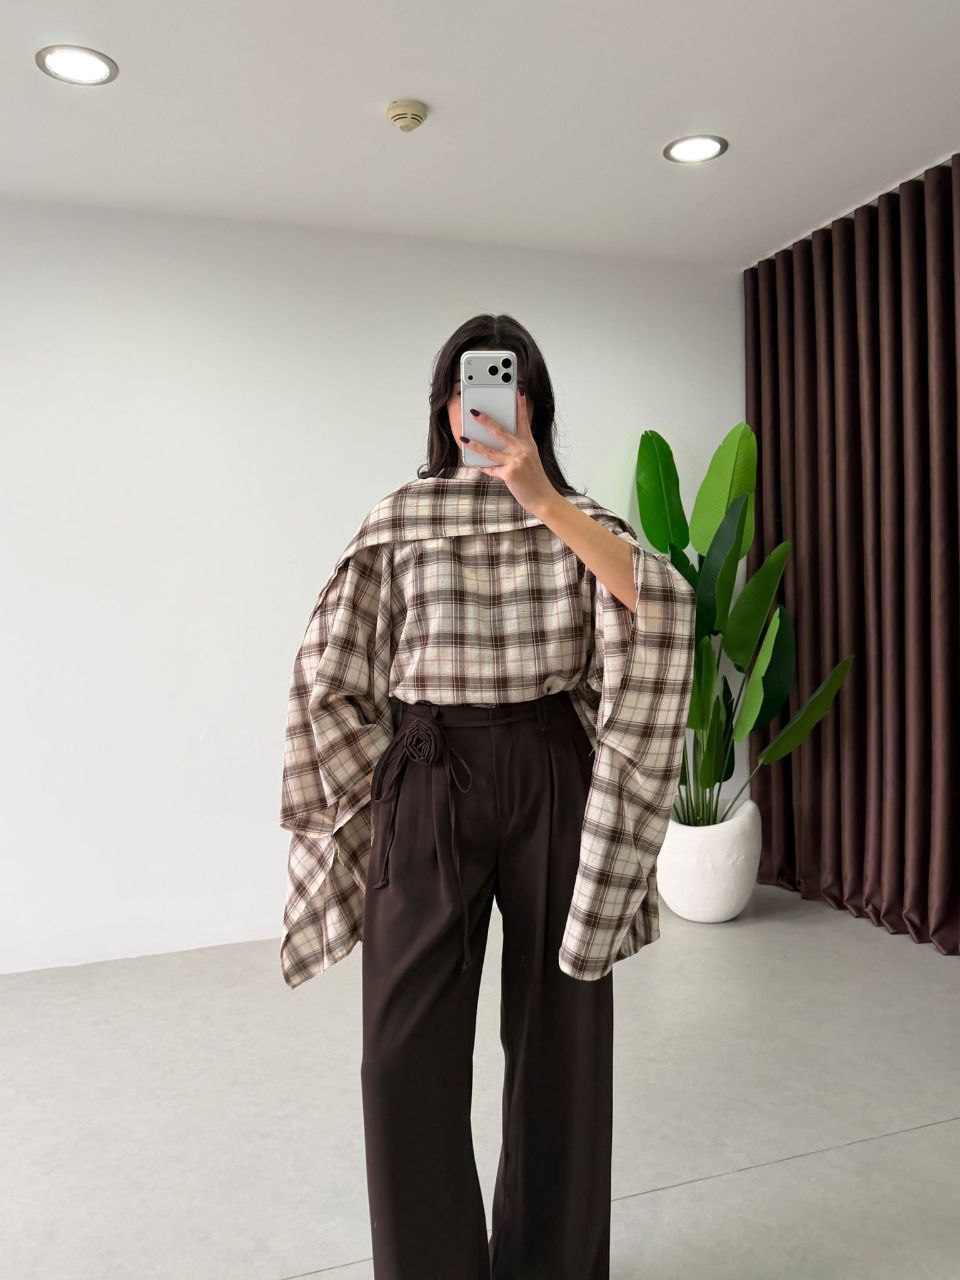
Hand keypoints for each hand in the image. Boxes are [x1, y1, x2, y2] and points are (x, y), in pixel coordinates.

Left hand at [462, 391, 558, 517]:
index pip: (523, 420)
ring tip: (463, 438)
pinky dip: (482, 467)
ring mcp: (516, 462)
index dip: (521, 405)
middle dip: (486, 421)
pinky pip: (491, 469)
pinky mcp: (510, 474)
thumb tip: (494, 443)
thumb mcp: (529, 459)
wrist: (543, 498)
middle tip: (474, 412)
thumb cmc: (534, 479)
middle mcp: (523, 450)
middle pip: (500, 432)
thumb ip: (516, 449)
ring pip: (490, 451)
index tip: (518, 390)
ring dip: (474, 444)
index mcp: (528, 444)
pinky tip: (473, 464)